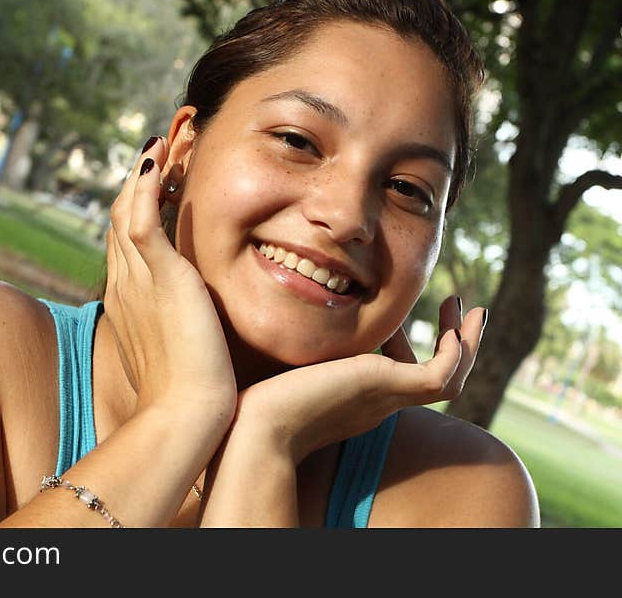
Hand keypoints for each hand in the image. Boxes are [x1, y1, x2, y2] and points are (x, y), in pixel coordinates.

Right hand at [104, 137, 237, 419]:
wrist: (185, 415)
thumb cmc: (188, 394)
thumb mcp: (179, 351)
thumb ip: (181, 328)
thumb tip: (195, 324)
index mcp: (128, 299)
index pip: (128, 240)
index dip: (139, 206)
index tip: (159, 182)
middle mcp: (125, 283)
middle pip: (123, 216)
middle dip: (139, 179)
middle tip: (161, 146)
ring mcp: (137, 278)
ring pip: (130, 208)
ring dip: (145, 169)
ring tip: (166, 137)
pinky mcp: (158, 276)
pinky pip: (143, 219)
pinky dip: (146, 185)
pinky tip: (157, 157)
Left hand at [231, 295, 487, 463]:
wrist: (260, 425)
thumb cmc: (264, 396)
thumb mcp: (298, 359)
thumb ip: (311, 343)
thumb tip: (305, 307)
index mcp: (361, 398)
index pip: (401, 374)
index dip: (408, 344)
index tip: (404, 315)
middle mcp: (380, 402)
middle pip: (435, 379)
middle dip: (454, 345)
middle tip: (461, 309)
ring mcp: (387, 398)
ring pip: (449, 381)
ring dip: (466, 345)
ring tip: (472, 310)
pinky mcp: (388, 390)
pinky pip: (442, 378)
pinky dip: (456, 354)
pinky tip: (456, 327)